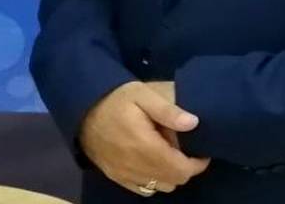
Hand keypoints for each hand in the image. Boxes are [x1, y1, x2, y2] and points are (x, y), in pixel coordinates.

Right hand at [78, 81, 209, 195]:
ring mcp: (123, 174)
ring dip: (170, 175)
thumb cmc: (116, 98)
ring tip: (170, 154)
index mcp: (144, 147)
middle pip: (172, 181)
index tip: (202, 152)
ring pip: (159, 187)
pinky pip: (142, 189)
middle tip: (187, 150)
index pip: (180, 169)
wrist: (82, 108)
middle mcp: (134, 166)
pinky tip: (152, 162)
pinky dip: (153, 181)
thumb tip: (194, 123)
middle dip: (185, 169)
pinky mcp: (115, 176)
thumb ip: (169, 111)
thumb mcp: (143, 95)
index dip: (196, 164)